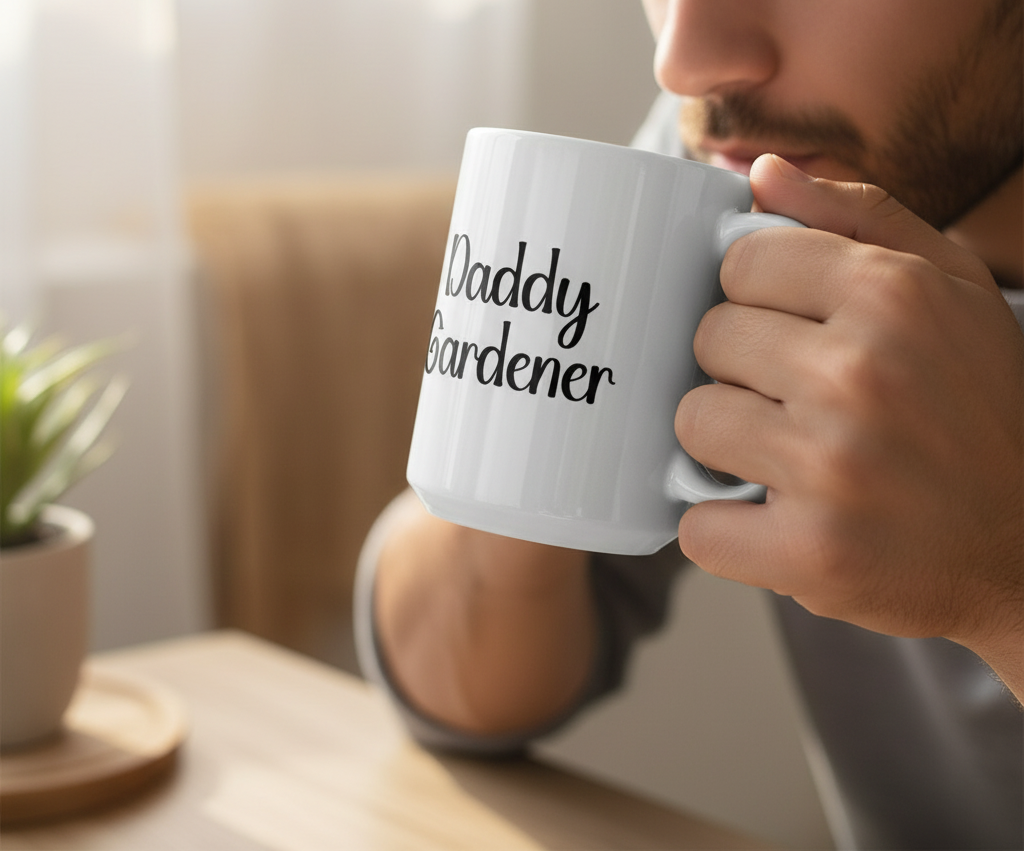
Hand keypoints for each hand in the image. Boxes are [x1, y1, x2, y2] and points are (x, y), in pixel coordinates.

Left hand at [676, 155, 1023, 679]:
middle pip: (710, 338)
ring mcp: (832, 466)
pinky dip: (724, 529)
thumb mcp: (952, 288)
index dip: (756, 298)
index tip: (788, 330)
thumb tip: (760, 174)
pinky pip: (698, 527)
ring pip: (693, 423)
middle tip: (795, 399)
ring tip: (788, 456)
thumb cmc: (985, 406)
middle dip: (741, 368)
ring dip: (728, 444)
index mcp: (893, 294)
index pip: (740, 262)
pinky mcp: (811, 553)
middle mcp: (859, 372)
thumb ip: (856, 217)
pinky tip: (774, 520)